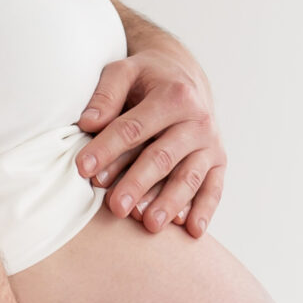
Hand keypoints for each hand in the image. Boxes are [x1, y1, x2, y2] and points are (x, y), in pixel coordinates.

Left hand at [76, 46, 226, 235]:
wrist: (185, 77)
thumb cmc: (147, 79)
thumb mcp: (124, 71)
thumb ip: (106, 95)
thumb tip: (88, 122)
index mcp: (174, 95)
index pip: (134, 127)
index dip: (107, 148)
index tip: (83, 169)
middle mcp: (198, 119)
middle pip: (163, 156)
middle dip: (138, 183)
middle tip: (115, 207)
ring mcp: (210, 143)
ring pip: (189, 176)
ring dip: (170, 202)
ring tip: (149, 224)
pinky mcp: (218, 161)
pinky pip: (214, 188)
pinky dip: (204, 210)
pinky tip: (192, 231)